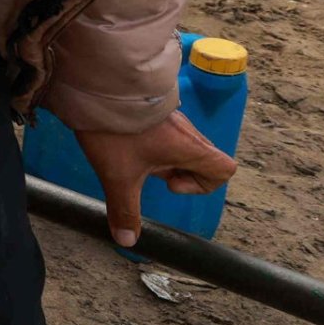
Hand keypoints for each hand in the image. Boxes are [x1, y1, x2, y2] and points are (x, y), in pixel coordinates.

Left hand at [71, 110, 236, 247]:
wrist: (98, 84)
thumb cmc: (117, 130)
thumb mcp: (118, 176)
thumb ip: (125, 209)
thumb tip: (127, 240)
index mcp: (191, 147)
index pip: (225, 170)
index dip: (202, 185)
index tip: (168, 182)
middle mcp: (189, 132)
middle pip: (202, 160)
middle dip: (176, 172)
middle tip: (147, 171)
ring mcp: (173, 119)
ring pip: (181, 146)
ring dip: (162, 158)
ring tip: (133, 156)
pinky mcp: (157, 110)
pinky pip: (166, 133)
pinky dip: (152, 143)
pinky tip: (125, 142)